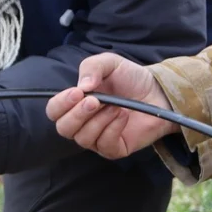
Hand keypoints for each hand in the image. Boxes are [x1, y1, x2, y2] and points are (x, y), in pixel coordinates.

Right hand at [47, 54, 179, 159]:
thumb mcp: (109, 63)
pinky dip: (113, 128)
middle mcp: (82, 123)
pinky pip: (104, 145)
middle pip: (64, 128)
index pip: (54, 111)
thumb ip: (91, 67)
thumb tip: (81, 87)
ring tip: (116, 106)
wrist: (158, 91)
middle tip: (95, 101)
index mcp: (76, 103)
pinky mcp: (114, 149)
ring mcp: (97, 138)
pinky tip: (123, 116)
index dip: (61, 104)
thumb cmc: (130, 78)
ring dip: (99, 120)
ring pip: (83, 138)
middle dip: (77, 114)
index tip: (77, 93)